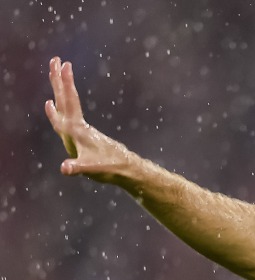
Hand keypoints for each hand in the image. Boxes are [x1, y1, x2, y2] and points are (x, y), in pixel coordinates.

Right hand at [45, 57, 135, 182]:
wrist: (125, 169)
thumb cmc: (109, 168)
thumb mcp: (90, 169)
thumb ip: (77, 168)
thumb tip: (64, 168)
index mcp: (78, 129)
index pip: (70, 103)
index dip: (65, 86)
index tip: (62, 68)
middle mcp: (78, 125)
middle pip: (67, 98)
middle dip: (59, 79)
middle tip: (56, 58)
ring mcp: (79, 129)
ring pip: (67, 103)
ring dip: (60, 87)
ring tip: (56, 70)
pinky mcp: (81, 134)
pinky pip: (66, 114)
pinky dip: (58, 106)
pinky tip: (52, 103)